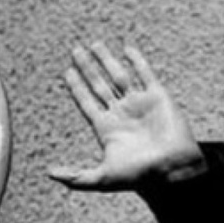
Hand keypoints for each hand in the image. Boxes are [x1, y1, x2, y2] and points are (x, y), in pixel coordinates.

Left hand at [49, 42, 206, 191]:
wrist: (174, 170)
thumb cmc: (140, 176)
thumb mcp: (102, 178)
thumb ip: (76, 176)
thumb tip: (50, 173)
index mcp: (107, 128)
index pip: (87, 102)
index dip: (77, 87)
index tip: (67, 72)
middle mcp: (121, 114)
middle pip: (99, 85)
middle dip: (87, 68)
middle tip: (76, 50)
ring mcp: (139, 104)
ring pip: (118, 76)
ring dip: (107, 60)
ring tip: (95, 44)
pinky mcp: (158, 97)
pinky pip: (145, 74)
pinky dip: (137, 61)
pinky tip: (127, 50)